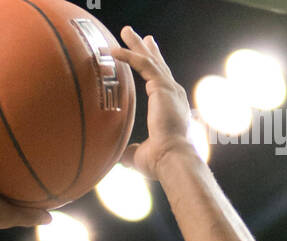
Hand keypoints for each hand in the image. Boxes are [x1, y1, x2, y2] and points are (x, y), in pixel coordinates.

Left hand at [107, 29, 193, 180]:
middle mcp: (173, 94)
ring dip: (136, 45)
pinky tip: (113, 51)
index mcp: (171, 107)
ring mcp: (169, 88)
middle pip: (157, 64)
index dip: (153, 66)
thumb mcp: (140, 156)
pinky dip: (128, 56)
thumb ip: (129, 152)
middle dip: (146, 48)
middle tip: (136, 35)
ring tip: (125, 31)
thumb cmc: (160, 162)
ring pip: (150, 59)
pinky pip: (143, 65)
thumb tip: (117, 157)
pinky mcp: (162, 87)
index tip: (148, 52)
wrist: (172, 159)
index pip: (161, 81)